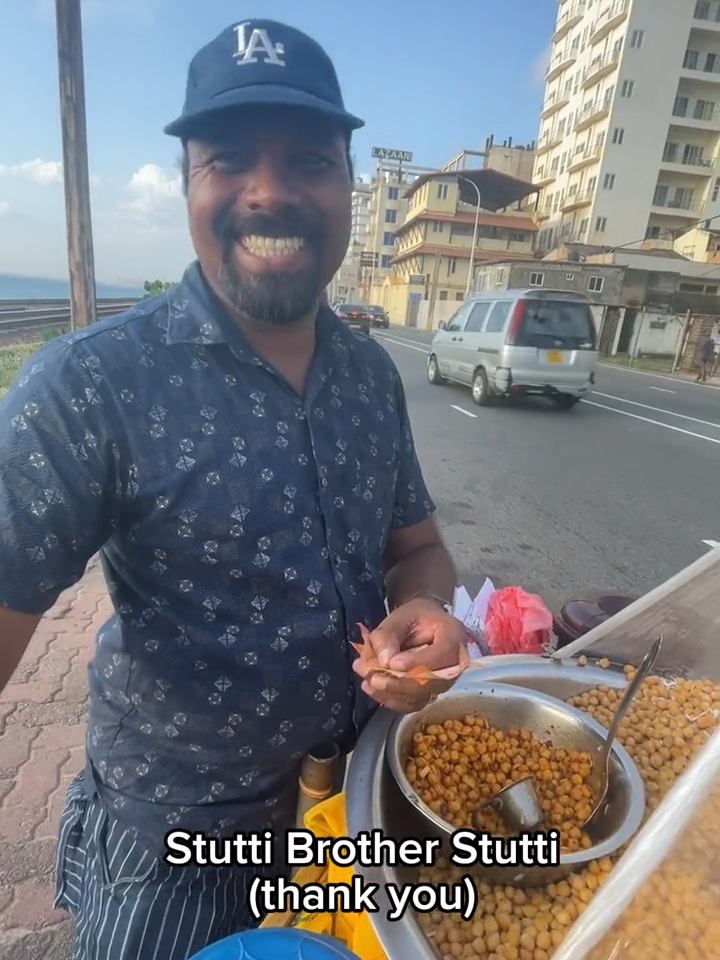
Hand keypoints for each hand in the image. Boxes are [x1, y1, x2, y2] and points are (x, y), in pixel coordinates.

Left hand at [353, 598, 465, 712]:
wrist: (422, 624)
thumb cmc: (414, 616)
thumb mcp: (400, 616)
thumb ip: (388, 635)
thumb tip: (384, 662)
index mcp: (454, 636)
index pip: (443, 654)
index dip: (418, 662)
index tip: (392, 663)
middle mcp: (455, 664)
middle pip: (433, 682)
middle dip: (400, 683)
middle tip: (373, 678)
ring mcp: (444, 682)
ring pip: (421, 696)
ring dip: (392, 693)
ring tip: (368, 682)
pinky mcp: (431, 693)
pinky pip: (413, 704)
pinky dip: (392, 700)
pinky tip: (373, 690)